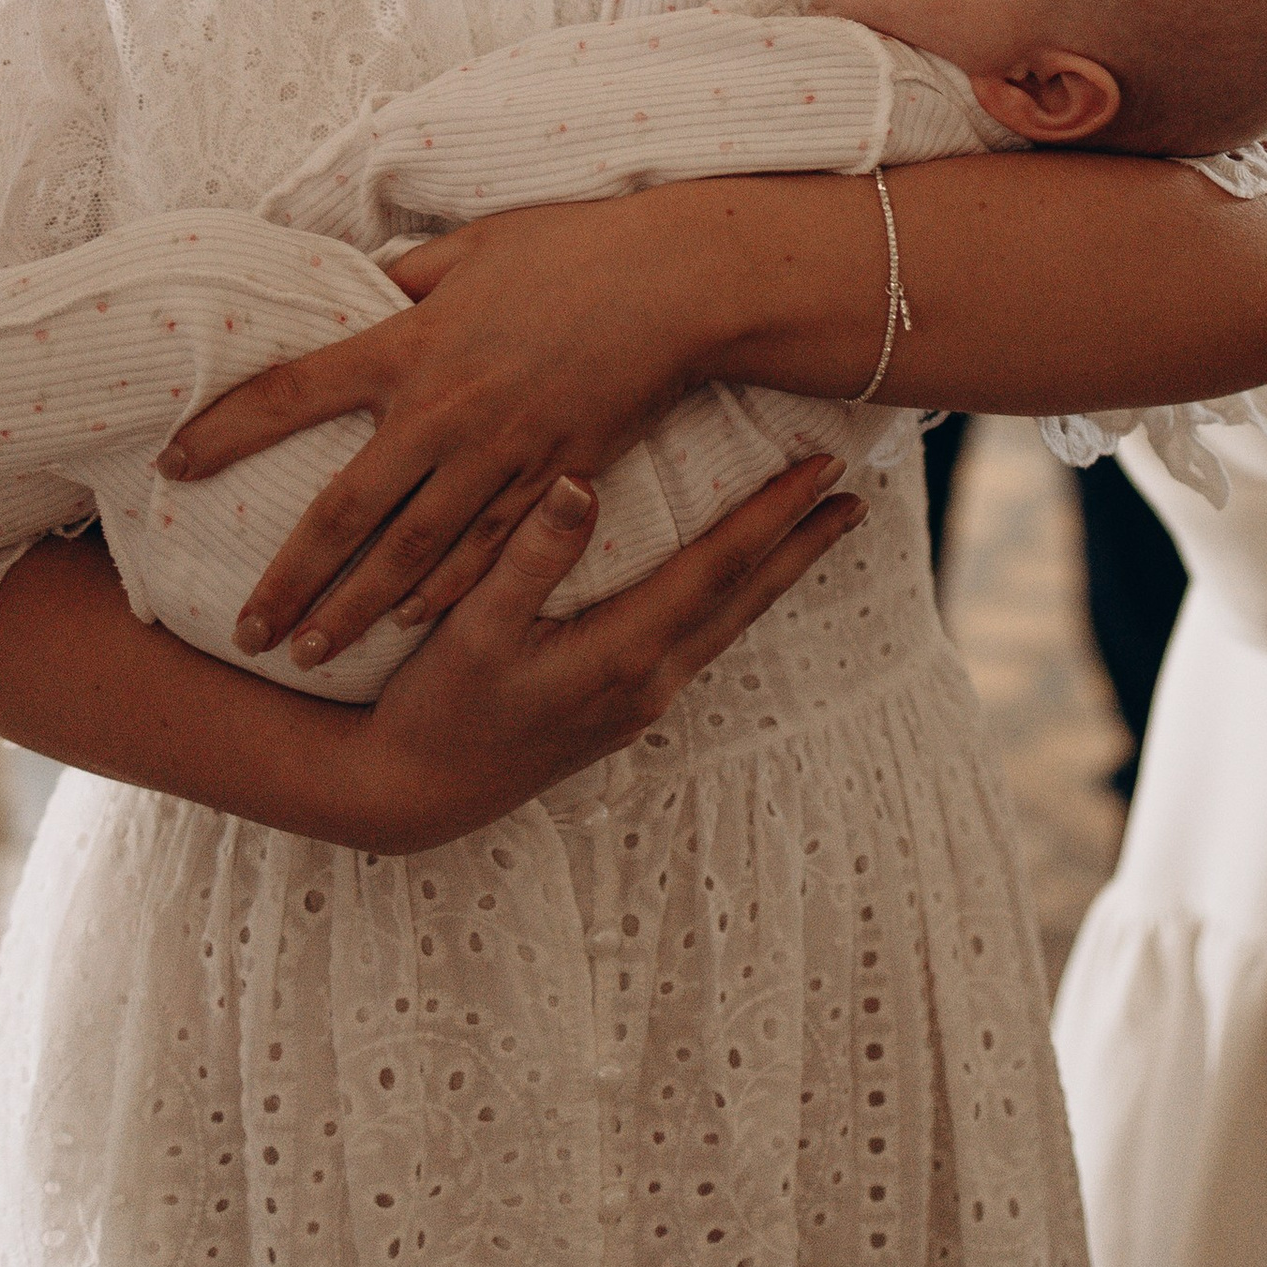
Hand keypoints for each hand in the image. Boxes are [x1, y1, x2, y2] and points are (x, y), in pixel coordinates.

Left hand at [162, 194, 714, 669]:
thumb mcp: (475, 246)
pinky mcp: (554, 478)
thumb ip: (408, 278)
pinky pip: (488, 553)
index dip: (224, 431)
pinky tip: (408, 625)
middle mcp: (443, 412)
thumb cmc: (575, 248)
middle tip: (245, 634)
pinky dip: (443, 594)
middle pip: (345, 513)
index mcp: (410, 343)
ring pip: (412, 554)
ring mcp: (500, 454)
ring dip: (356, 611)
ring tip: (310, 654)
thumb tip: (358, 285)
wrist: (679, 285)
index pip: (291, 392)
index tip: (173, 465)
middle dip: (289, 581)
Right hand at [343, 452, 866, 850]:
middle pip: (744, 601)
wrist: (413, 794)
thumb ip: (528, 555)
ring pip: (729, 624)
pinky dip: (733, 600)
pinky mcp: (623, 709)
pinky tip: (738, 582)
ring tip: (816, 532)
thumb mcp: (472, 628)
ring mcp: (640, 702)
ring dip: (776, 574)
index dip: (773, 517)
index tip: (823, 473)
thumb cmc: (436, 704)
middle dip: (800, 545)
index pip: (718, 572)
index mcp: (621, 654)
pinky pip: (700, 640)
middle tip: (854, 496)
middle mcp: (648, 681)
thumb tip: (582, 481)